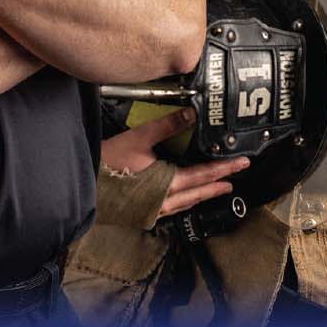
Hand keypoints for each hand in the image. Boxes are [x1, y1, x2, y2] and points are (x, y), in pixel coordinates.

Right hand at [100, 109, 250, 217]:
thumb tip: (192, 113)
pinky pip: (172, 209)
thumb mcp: (138, 139)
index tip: (242, 164)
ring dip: (201, 195)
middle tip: (233, 180)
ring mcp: (154, 211)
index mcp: (167, 184)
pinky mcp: (144, 213)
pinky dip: (184, 201)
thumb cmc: (107, 164)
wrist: (84, 187)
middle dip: (217, 185)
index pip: (204, 175)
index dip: (225, 168)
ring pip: (186, 203)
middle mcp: (165, 202)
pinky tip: (183, 198)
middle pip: (198, 193)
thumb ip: (167, 126)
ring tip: (214, 189)